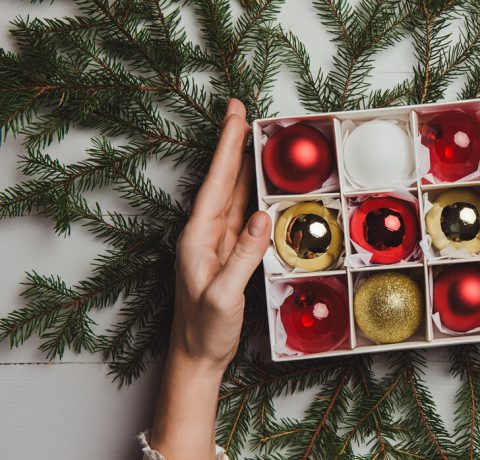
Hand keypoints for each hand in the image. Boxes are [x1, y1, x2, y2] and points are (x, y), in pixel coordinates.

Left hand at [171, 99, 271, 372]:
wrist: (196, 355)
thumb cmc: (203, 330)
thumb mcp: (223, 295)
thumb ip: (244, 256)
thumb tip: (263, 217)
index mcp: (198, 237)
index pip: (217, 183)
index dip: (227, 148)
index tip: (235, 117)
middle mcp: (205, 233)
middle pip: (223, 179)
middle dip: (233, 144)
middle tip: (241, 111)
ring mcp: (217, 242)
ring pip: (234, 193)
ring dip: (243, 163)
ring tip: (255, 137)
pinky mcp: (228, 253)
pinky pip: (242, 214)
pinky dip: (251, 192)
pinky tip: (260, 182)